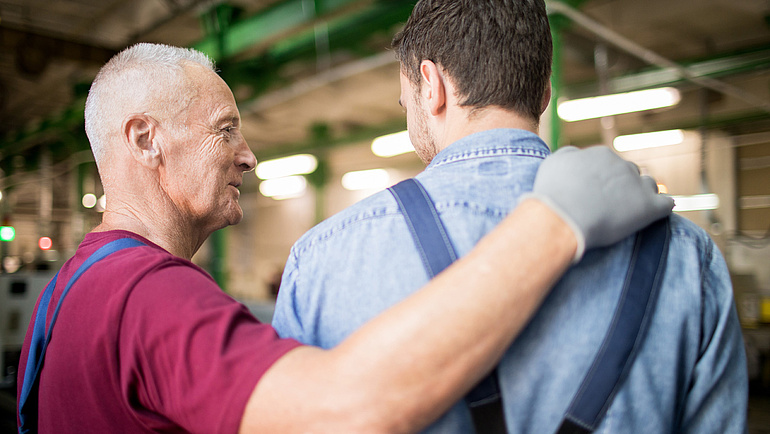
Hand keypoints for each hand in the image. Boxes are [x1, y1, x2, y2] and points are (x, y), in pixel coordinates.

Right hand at [526, 146, 673, 260]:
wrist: (564, 216)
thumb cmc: (554, 192)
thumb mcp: (554, 162)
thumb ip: (569, 155)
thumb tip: (578, 155)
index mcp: (602, 155)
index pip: (609, 163)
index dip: (603, 179)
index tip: (595, 193)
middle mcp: (623, 165)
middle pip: (630, 172)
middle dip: (624, 184)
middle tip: (611, 203)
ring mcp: (638, 185)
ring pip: (648, 185)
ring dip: (643, 194)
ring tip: (632, 210)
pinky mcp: (649, 207)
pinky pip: (666, 204)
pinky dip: (662, 208)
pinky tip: (656, 214)